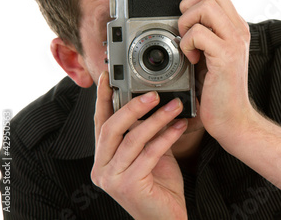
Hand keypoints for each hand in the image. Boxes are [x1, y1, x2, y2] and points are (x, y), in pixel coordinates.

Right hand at [91, 72, 187, 219]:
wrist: (166, 218)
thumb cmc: (158, 185)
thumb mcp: (149, 152)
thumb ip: (145, 132)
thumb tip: (154, 102)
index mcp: (103, 158)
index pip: (100, 122)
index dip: (103, 98)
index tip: (109, 76)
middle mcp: (101, 168)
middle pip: (111, 128)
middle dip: (133, 106)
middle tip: (153, 93)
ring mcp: (112, 179)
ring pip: (132, 139)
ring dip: (156, 119)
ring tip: (174, 105)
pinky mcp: (129, 186)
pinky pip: (149, 153)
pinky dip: (167, 136)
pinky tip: (180, 125)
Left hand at [160, 0, 254, 141]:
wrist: (231, 118)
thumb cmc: (217, 88)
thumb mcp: (208, 52)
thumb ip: (203, 29)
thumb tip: (190, 5)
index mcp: (234, 25)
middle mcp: (238, 29)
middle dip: (186, 2)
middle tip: (181, 26)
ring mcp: (234, 41)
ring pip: (205, 7)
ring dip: (185, 23)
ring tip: (186, 44)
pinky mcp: (227, 55)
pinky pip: (199, 33)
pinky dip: (187, 44)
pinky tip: (191, 59)